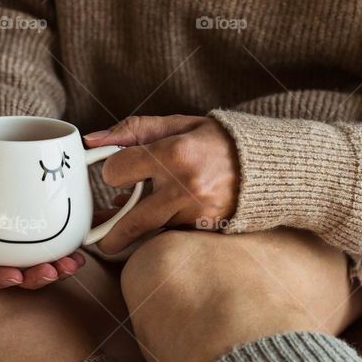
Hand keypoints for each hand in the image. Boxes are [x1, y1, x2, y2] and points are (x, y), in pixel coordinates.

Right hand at [0, 178, 85, 289]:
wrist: (2, 142)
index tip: (16, 277)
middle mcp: (1, 250)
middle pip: (17, 275)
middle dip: (35, 279)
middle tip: (52, 271)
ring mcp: (24, 243)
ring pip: (41, 266)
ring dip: (59, 270)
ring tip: (73, 264)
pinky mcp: (46, 231)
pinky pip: (59, 248)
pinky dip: (70, 253)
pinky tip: (81, 253)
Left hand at [83, 115, 238, 253]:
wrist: (269, 167)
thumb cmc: (218, 141)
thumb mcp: (178, 124)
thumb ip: (133, 130)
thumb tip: (91, 140)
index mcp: (175, 154)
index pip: (117, 171)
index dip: (112, 172)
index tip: (117, 173)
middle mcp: (184, 189)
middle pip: (130, 223)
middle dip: (107, 234)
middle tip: (95, 237)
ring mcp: (196, 215)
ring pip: (151, 232)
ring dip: (136, 228)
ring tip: (125, 221)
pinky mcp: (205, 232)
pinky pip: (171, 235)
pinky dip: (162, 229)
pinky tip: (163, 216)